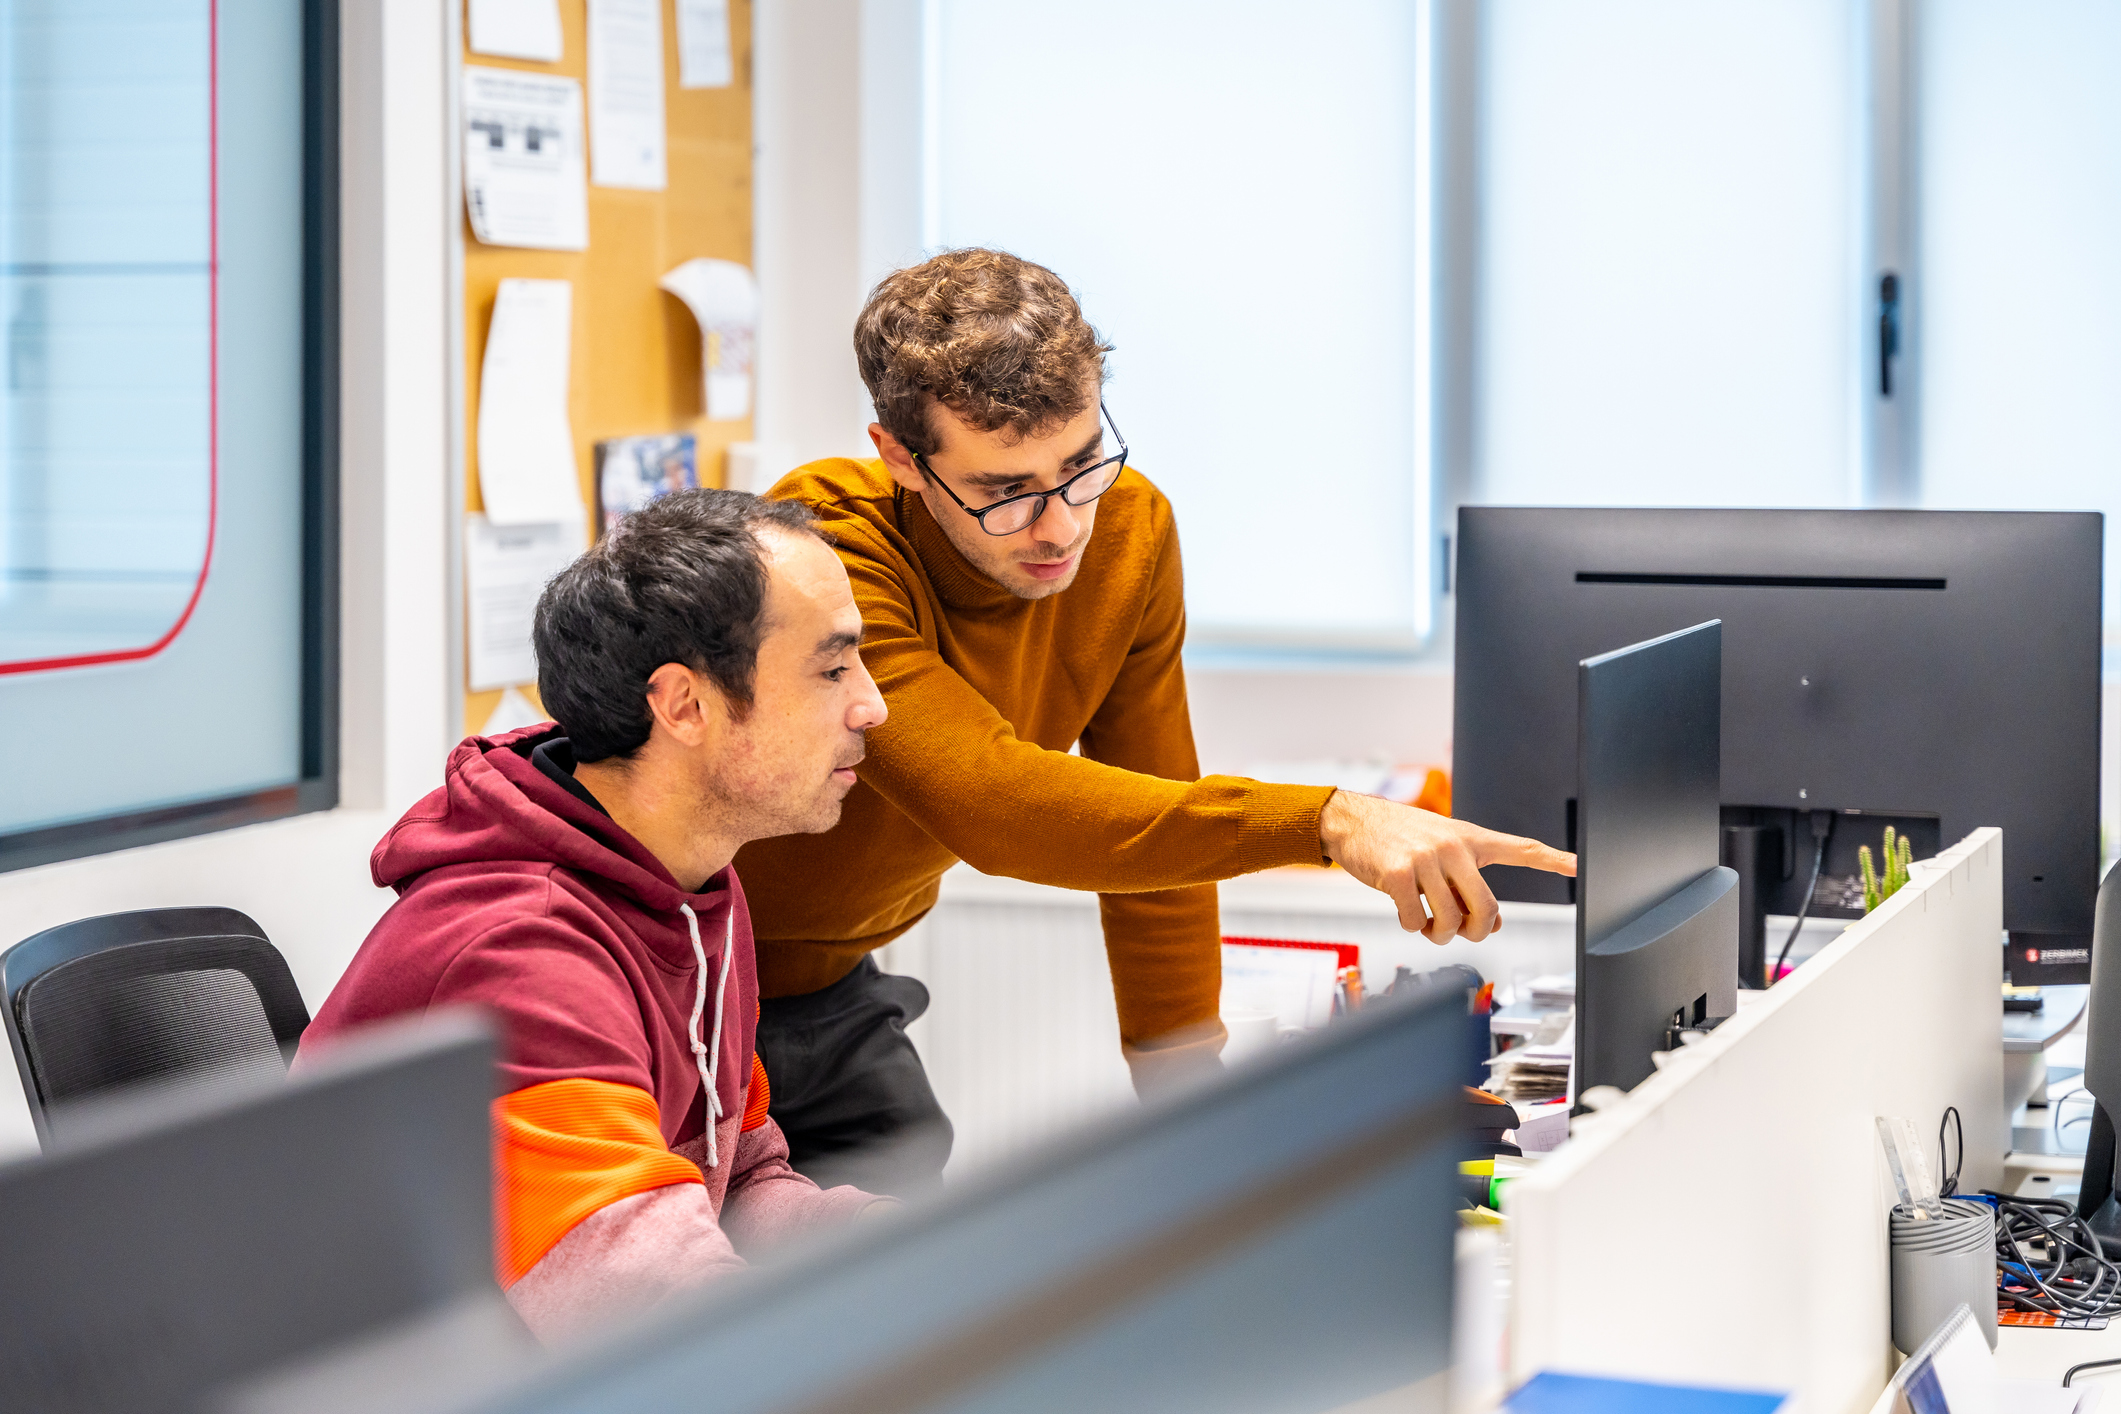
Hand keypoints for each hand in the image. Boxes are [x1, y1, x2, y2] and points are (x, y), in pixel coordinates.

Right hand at [1318, 792, 1576, 943]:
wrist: (1352, 820)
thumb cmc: (1399, 838)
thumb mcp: (1441, 851)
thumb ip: (1468, 884)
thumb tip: (1493, 926)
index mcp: (1469, 838)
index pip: (1520, 848)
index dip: (1554, 859)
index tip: (1581, 866)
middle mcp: (1452, 846)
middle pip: (1487, 908)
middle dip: (1476, 931)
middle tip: (1460, 931)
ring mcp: (1425, 859)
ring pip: (1450, 922)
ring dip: (1438, 933)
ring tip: (1426, 920)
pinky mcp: (1396, 874)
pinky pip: (1415, 922)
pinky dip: (1410, 925)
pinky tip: (1402, 910)